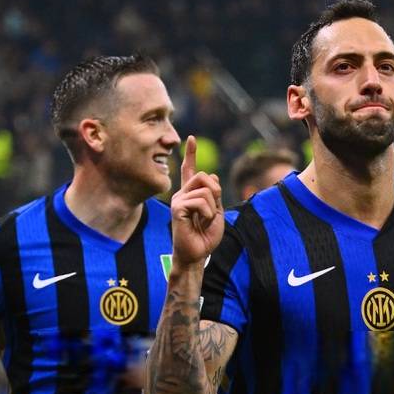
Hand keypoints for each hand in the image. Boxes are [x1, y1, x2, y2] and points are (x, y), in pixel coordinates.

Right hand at [170, 136, 223, 271]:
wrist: (197, 254)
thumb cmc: (205, 237)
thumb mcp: (217, 212)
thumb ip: (215, 194)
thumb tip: (211, 175)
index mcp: (191, 194)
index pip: (190, 170)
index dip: (191, 154)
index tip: (192, 138)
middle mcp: (182, 194)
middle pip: (204, 176)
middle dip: (216, 192)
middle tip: (212, 212)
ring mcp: (178, 200)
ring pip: (205, 190)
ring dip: (213, 208)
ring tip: (205, 221)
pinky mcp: (177, 208)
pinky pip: (200, 201)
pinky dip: (208, 213)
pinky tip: (200, 223)